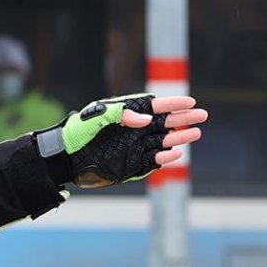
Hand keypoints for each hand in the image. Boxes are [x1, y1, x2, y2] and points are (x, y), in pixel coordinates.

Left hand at [37, 94, 205, 187]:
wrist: (64, 156)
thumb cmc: (78, 131)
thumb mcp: (96, 116)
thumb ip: (121, 113)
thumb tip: (146, 119)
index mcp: (128, 114)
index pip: (155, 106)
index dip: (173, 104)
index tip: (189, 102)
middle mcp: (135, 130)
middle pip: (165, 123)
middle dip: (184, 118)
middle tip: (202, 116)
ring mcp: (134, 147)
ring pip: (162, 142)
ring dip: (178, 138)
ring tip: (195, 133)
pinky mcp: (131, 164)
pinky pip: (152, 161)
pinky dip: (164, 158)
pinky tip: (174, 153)